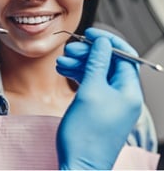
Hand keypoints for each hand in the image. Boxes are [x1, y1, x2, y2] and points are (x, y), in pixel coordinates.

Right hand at [56, 28, 142, 168]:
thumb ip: (97, 64)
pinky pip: (91, 86)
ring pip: (97, 74)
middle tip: (70, 50)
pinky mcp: (99, 109)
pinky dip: (79, 77)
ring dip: (80, 65)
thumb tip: (102, 43)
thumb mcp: (90, 92)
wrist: (79, 164)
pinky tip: (65, 73)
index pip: (124, 56)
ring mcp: (111, 103)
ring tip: (61, 62)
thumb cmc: (86, 136)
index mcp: (129, 91)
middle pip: (108, 64)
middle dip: (89, 54)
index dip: (107, 41)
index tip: (90, 33)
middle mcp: (123, 96)